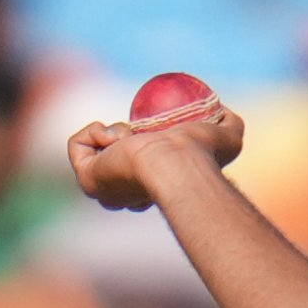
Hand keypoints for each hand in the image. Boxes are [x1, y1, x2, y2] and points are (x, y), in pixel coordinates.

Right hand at [68, 102, 244, 212]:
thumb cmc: (201, 154)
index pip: (138, 166)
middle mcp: (124, 196)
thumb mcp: (227, 136)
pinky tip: (116, 140)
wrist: (174, 163)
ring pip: (94, 149)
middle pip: (112, 159)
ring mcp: (103, 191)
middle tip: (138, 134)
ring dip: (111, 134)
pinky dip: (94, 133)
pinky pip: (77, 144)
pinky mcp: (86, 182)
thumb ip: (230, 124)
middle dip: (120, 141)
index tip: (150, 133)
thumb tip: (227, 112)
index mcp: (152, 189)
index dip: (140, 143)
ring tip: (131, 139)